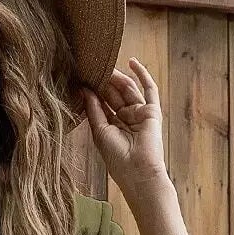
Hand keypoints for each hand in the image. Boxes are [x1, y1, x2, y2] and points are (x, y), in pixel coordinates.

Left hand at [83, 58, 168, 197]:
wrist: (139, 172)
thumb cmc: (117, 159)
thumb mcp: (100, 131)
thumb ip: (93, 109)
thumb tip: (84, 89)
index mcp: (111, 126)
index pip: (102, 103)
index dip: (93, 90)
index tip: (82, 76)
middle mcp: (125, 119)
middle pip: (114, 94)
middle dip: (104, 80)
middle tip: (92, 66)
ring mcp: (139, 114)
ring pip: (127, 89)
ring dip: (117, 76)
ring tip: (105, 64)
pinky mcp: (152, 111)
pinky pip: (149, 89)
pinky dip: (142, 75)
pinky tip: (132, 62)